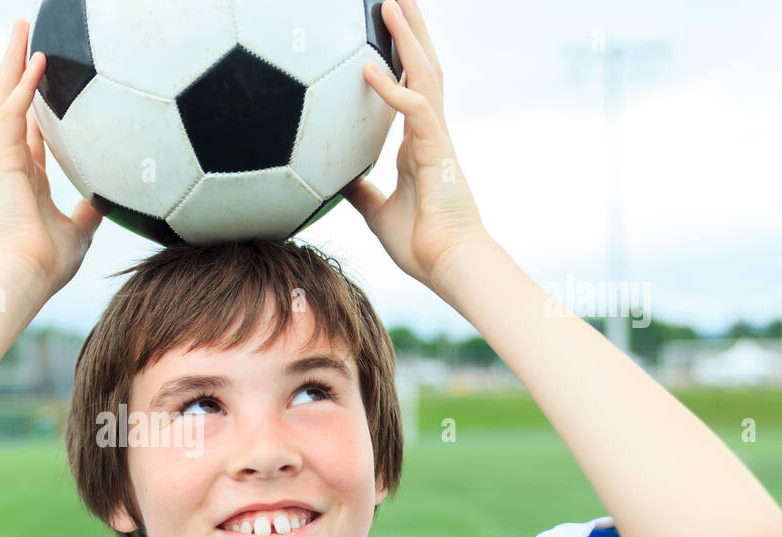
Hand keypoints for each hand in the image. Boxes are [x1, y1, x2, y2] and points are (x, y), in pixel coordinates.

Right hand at [0, 19, 102, 297]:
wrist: (27, 277)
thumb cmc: (48, 263)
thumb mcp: (81, 231)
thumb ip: (93, 211)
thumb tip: (114, 200)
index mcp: (29, 177)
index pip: (31, 129)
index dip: (36, 101)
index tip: (45, 76)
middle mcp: (13, 163)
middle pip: (12, 103)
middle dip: (18, 67)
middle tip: (25, 34)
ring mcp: (5, 160)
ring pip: (4, 99)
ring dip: (13, 62)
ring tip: (21, 29)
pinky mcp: (2, 162)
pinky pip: (11, 115)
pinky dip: (23, 87)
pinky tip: (37, 61)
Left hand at [342, 0, 487, 289]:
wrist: (447, 265)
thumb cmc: (421, 242)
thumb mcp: (376, 212)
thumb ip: (359, 190)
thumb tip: (334, 180)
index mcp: (418, 142)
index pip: (411, 85)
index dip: (400, 55)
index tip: (386, 29)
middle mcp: (429, 132)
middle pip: (422, 67)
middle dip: (410, 30)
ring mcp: (436, 137)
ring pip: (424, 74)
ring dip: (407, 38)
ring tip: (391, 3)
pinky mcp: (437, 150)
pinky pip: (414, 109)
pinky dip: (392, 88)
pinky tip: (368, 69)